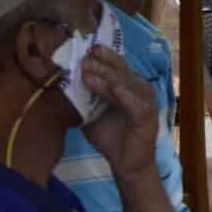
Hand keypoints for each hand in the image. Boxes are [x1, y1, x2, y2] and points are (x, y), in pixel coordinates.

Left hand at [79, 48, 160, 178]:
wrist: (126, 164)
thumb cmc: (111, 137)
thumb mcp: (92, 114)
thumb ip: (84, 98)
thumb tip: (64, 82)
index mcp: (128, 87)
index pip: (117, 67)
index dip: (104, 57)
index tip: (86, 48)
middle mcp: (140, 91)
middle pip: (122, 72)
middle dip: (103, 63)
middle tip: (86, 57)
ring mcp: (145, 104)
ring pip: (126, 85)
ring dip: (108, 77)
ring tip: (90, 71)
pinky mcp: (147, 119)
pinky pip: (135, 105)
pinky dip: (125, 96)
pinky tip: (114, 90)